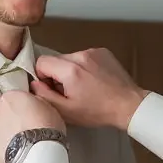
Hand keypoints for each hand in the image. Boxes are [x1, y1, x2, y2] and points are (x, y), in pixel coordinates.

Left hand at [0, 91, 65, 162]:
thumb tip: (31, 104)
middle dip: (11, 121)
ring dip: (5, 135)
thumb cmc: (47, 128)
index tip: (29, 117)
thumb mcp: (49, 107)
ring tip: (21, 146)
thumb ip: (35, 102)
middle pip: (2, 114)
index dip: (21, 108)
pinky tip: (14, 154)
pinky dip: (1, 150)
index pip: (12, 99)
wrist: (38, 153)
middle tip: (25, 131)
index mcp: (10, 97)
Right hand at [30, 48, 148, 129]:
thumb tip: (34, 83)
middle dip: (57, 74)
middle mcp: (80, 55)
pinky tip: (94, 80)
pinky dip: (84, 66)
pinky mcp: (102, 51)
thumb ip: (45, 95)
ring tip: (84, 87)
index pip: (41, 62)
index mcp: (70, 69)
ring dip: (71, 70)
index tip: (54, 89)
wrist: (128, 105)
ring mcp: (93, 51)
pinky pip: (84, 56)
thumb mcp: (67, 111)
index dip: (43, 77)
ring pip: (69, 58)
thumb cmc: (98, 111)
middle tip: (69, 91)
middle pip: (56, 60)